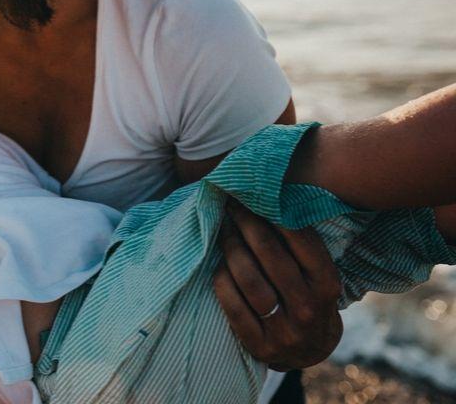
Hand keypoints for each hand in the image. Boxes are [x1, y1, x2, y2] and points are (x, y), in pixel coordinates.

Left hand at [212, 198, 342, 369]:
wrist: (309, 350)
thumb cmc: (308, 295)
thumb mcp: (317, 272)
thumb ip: (299, 243)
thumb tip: (267, 196)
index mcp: (326, 284)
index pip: (300, 240)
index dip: (273, 213)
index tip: (253, 195)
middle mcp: (308, 308)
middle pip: (270, 255)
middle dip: (247, 223)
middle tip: (232, 205)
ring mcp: (284, 331)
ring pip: (249, 279)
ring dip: (231, 247)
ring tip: (224, 230)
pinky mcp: (260, 345)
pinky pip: (232, 305)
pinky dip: (222, 279)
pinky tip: (219, 264)